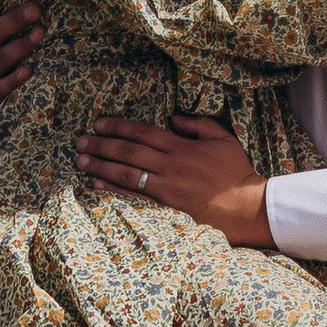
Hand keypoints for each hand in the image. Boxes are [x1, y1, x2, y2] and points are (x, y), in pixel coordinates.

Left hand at [73, 114, 273, 248]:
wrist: (247, 208)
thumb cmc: (236, 172)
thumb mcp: (223, 139)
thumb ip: (197, 125)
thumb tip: (172, 118)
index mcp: (182, 147)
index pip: (143, 132)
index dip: (118, 126)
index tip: (98, 123)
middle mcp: (170, 166)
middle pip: (128, 152)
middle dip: (101, 144)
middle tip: (79, 140)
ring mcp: (166, 189)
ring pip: (126, 174)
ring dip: (100, 166)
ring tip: (80, 160)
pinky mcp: (166, 209)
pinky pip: (134, 198)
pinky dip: (113, 191)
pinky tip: (96, 185)